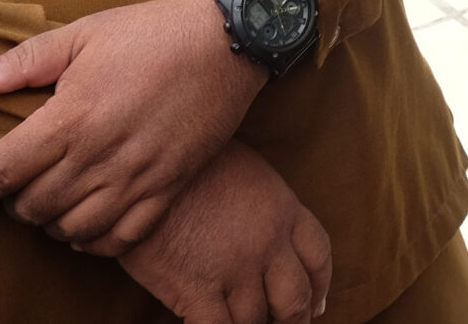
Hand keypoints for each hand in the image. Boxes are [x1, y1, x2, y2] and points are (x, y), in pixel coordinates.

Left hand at [0, 0, 265, 252]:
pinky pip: (121, 238)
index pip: (4, 171)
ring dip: (50, 223)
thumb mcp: (84, 33)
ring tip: (49, 205)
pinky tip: (85, 225)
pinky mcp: (168, 187)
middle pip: (33, 206)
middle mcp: (99, 154)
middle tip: (13, 190)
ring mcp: (136, 176)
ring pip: (72, 228)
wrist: (228, 40)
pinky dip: (94, 242)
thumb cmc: (151, 32)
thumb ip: (25, 61)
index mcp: (71, 116)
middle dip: (12, 204)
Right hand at [116, 140, 330, 323]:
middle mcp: (268, 244)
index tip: (315, 305)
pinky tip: (207, 323)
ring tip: (238, 321)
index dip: (318, 286)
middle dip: (291, 319)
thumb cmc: (194, 160)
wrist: (149, 162)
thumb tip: (270, 225)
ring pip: (255, 321)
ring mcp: (235, 269)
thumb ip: (266, 205)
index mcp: (283, 210)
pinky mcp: (196, 288)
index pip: (318, 257)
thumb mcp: (247, 170)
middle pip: (295, 299)